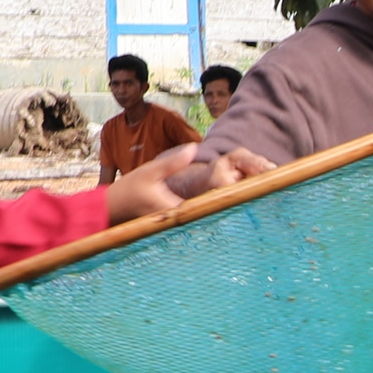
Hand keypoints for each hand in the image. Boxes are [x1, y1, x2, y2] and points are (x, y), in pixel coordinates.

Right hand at [115, 141, 277, 219]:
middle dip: (233, 208)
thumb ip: (172, 161)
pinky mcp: (179, 223)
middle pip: (213, 215)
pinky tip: (229, 207)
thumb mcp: (150, 171)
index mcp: (178, 210)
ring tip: (253, 205)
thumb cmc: (129, 190)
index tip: (251, 197)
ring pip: (208, 218)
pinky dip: (213, 213)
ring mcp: (180, 224)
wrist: (112, 210)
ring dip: (225, 211)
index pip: (209, 208)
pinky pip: (200, 219)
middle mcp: (182, 221)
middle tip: (261, 200)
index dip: (230, 202)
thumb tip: (194, 148)